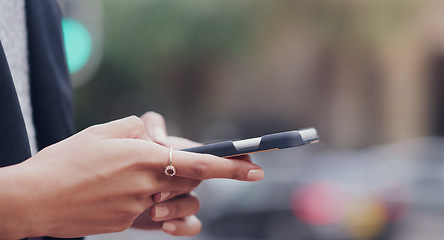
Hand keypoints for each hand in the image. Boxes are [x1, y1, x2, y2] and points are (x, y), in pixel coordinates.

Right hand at [0, 116, 263, 238]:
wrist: (33, 199)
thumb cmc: (65, 160)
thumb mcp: (102, 132)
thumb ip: (140, 129)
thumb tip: (163, 138)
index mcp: (143, 157)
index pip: (200, 163)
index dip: (232, 166)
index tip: (257, 167)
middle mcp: (147, 185)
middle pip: (193, 181)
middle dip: (194, 171)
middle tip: (173, 161)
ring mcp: (139, 209)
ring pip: (182, 204)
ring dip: (181, 194)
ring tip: (159, 185)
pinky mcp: (128, 225)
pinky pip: (164, 223)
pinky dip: (170, 216)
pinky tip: (164, 214)